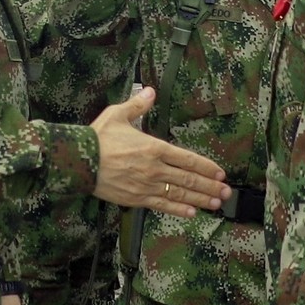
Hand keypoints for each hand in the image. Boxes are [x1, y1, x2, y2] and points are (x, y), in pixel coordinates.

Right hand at [92, 86, 230, 216]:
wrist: (77, 161)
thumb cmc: (98, 137)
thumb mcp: (118, 114)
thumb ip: (138, 104)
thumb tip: (150, 91)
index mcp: (153, 147)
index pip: (187, 158)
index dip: (206, 166)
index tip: (220, 172)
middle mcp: (154, 168)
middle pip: (188, 179)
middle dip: (209, 186)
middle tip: (226, 192)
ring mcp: (146, 185)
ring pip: (179, 194)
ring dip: (200, 199)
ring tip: (216, 203)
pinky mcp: (136, 198)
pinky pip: (161, 205)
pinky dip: (178, 210)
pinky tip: (191, 213)